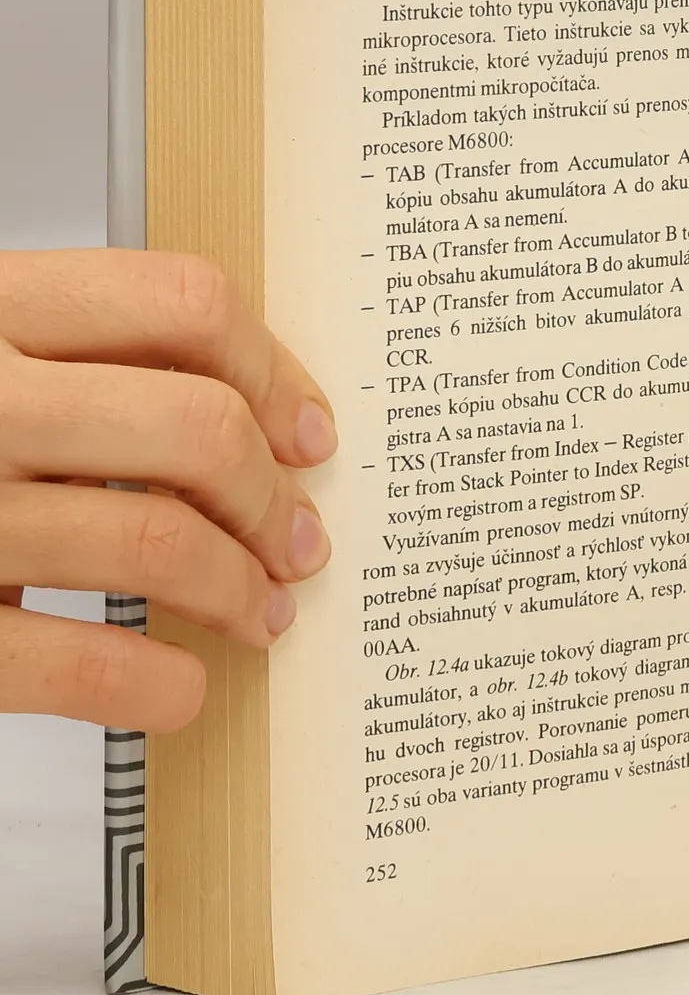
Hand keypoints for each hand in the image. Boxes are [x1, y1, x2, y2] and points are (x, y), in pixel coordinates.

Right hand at [0, 250, 334, 730]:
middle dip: (271, 497)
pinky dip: (151, 685)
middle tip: (297, 540)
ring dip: (236, 590)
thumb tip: (257, 416)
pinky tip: (178, 688)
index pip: (183, 306)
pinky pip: (74, 662)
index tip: (308, 434)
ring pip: (154, 538)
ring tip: (257, 613)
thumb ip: (82, 356)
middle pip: (195, 426)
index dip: (274, 373)